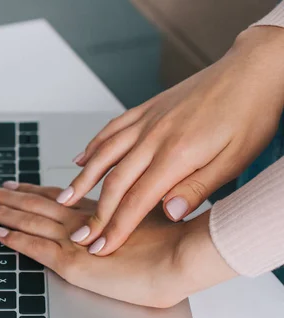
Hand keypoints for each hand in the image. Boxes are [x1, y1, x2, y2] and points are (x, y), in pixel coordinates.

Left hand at [0, 182, 236, 307]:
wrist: (180, 258)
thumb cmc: (173, 242)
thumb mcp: (146, 220)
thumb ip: (126, 217)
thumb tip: (121, 216)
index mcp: (96, 211)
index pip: (55, 198)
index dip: (32, 191)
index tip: (13, 185)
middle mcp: (79, 220)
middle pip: (35, 204)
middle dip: (8, 196)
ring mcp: (73, 240)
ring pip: (29, 220)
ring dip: (4, 211)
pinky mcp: (70, 261)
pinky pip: (33, 248)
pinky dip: (14, 239)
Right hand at [57, 26, 283, 255]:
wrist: (252, 70)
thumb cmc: (250, 114)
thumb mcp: (235, 159)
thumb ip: (198, 188)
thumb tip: (169, 213)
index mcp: (177, 154)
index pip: (136, 201)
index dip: (116, 228)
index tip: (101, 247)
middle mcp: (154, 137)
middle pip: (114, 182)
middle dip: (95, 214)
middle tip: (81, 235)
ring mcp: (146, 121)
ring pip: (104, 155)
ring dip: (82, 180)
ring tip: (65, 200)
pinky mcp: (146, 109)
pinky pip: (111, 129)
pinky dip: (92, 146)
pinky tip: (81, 158)